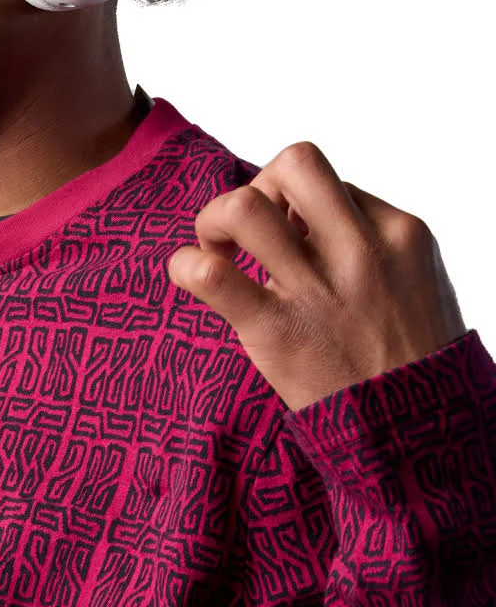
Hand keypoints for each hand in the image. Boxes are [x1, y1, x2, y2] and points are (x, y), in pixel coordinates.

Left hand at [167, 141, 466, 410]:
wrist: (421, 443)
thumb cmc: (408, 358)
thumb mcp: (412, 279)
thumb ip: (365, 239)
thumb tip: (296, 211)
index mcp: (399, 233)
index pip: (326, 180)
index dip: (295, 203)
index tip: (293, 240)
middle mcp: (361, 252)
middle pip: (293, 163)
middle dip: (257, 184)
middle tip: (247, 230)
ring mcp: (319, 290)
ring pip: (243, 206)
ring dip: (213, 219)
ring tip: (218, 250)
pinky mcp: (279, 332)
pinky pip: (211, 276)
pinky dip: (185, 267)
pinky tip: (191, 277)